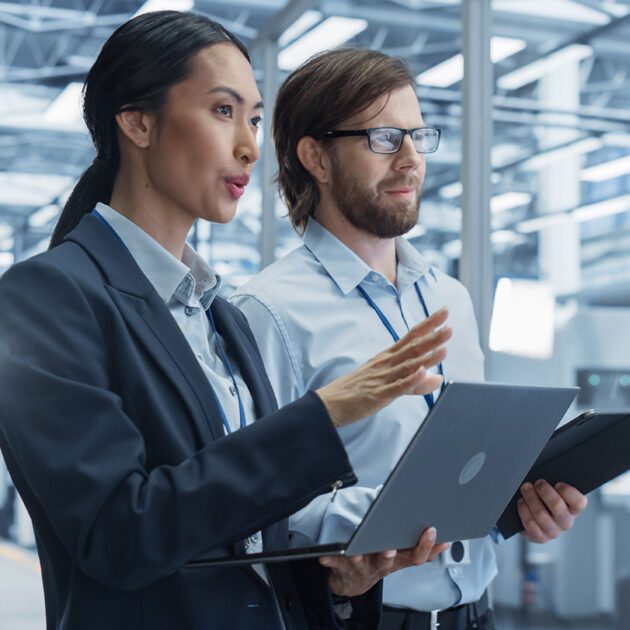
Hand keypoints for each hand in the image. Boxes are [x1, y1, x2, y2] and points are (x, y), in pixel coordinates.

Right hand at [316, 308, 451, 427]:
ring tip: (444, 347)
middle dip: (432, 336)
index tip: (444, 312)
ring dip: (427, 356)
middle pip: (412, 348)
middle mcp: (386, 364)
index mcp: (387, 357)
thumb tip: (437, 378)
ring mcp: (382, 378)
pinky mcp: (378, 395)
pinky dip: (410, 379)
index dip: (428, 324)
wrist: (329, 404)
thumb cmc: (357, 390)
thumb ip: (414, 382)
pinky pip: (397, 387)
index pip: (411, 336)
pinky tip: (422, 372)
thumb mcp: (388, 382)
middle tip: (449, 325)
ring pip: (408, 365)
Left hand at [319, 527, 448, 596]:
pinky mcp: (342, 567)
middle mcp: (380, 565)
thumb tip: (444, 540)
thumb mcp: (401, 559)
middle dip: (389, 556)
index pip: (415, 557)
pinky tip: (324, 556)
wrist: (352, 583)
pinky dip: (330, 559)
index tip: (432, 531)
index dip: (425, 546)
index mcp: (397, 561)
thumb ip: (418, 549)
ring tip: (355, 553)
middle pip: (388, 562)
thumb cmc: (379, 562)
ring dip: (359, 558)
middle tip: (390, 549)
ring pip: (361, 564)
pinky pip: (335, 563)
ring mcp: (361, 567)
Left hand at [518, 480, 587, 543]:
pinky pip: (531, 524)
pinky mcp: (540, 537)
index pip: (579, 502)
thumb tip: (546, 469)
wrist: (530, 514)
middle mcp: (565, 521)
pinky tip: (521, 503)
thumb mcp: (551, 487)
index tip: (558, 483)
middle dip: (544, 491)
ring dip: (531, 499)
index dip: (569, 492)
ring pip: (541, 515)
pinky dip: (524, 511)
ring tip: (525, 489)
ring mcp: (553, 531)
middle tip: (537, 483)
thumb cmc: (542, 496)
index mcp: (573, 508)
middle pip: (558, 506)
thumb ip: (553, 480)